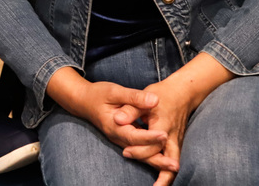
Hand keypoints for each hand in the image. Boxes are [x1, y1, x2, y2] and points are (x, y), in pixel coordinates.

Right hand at [45, 68, 169, 162]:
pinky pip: (139, 151)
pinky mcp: (125, 139)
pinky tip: (165, 160)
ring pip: (140, 155)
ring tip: (174, 166)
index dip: (149, 137)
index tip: (164, 134)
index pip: (134, 135)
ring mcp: (121, 140)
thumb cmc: (99, 94)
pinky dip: (152, 156)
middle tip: (174, 165)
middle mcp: (117, 137)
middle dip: (157, 160)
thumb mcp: (115, 91)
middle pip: (139, 152)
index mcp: (114, 126)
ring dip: (157, 162)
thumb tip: (154, 100)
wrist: (84, 101)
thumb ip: (134, 97)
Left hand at [129, 52, 233, 183]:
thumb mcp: (144, 97)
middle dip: (159, 170)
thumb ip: (131, 109)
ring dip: (166, 176)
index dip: (139, 150)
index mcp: (164, 125)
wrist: (183, 92)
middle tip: (147, 180)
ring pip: (174, 163)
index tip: (125, 152)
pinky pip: (173, 159)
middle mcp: (173, 137)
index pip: (152, 145)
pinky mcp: (177, 143)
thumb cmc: (162, 94)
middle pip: (169, 160)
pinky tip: (161, 180)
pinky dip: (168, 171)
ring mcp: (177, 141)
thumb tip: (117, 119)